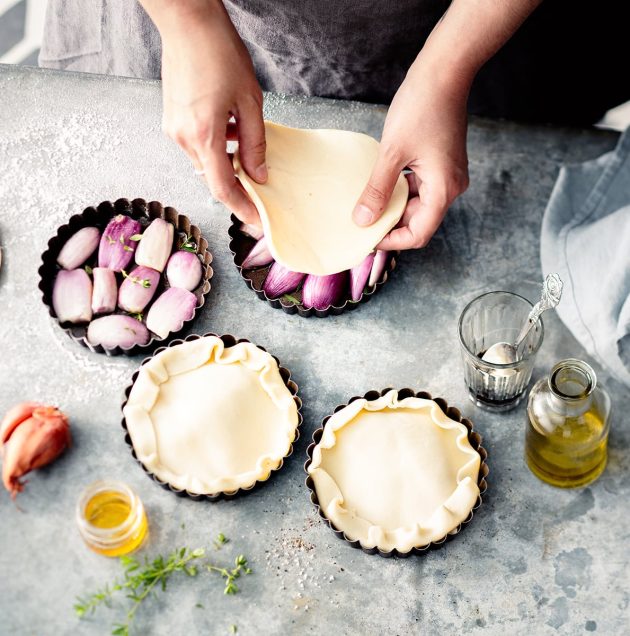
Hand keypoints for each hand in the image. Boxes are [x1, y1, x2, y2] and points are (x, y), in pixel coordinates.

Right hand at [159, 2, 264, 222]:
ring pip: (204, 162)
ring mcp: (173, 128)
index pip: (222, 188)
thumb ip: (255, 143)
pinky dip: (215, 147)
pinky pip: (196, 145)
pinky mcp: (171, 119)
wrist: (187, 22)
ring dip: (226, 162)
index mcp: (204, 135)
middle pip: (212, 177)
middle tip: (258, 186)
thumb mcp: (249, 101)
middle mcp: (183, 137)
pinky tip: (228, 128)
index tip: (257, 219)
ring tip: (245, 142)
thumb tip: (259, 174)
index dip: (241, 207)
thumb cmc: (219, 53)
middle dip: (237, 185)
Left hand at [352, 62, 469, 249]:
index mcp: (443, 189)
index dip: (392, 241)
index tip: (366, 238)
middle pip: (418, 221)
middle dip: (390, 224)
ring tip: (365, 205)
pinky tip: (379, 185)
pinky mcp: (440, 164)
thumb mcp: (392, 152)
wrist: (444, 71)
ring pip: (416, 204)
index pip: (419, 233)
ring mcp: (447, 175)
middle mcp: (450, 187)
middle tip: (359, 222)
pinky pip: (418, 188)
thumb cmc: (421, 107)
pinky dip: (399, 191)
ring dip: (392, 207)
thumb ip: (377, 190)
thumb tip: (362, 220)